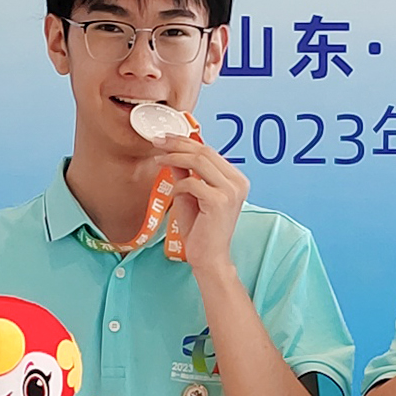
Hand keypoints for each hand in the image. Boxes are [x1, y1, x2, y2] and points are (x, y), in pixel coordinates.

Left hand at [152, 126, 252, 271]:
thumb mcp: (191, 195)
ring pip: (198, 161)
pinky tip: (173, 193)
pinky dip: (178, 185)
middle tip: (157, 141)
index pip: (210, 151)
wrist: (209, 258)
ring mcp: (231, 191)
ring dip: (174, 157)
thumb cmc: (201, 230)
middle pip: (205, 151)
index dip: (186, 141)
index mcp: (235, 180)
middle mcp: (237, 182)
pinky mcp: (219, 201)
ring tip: (157, 159)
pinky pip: (192, 182)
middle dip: (178, 143)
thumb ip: (185, 174)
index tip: (166, 138)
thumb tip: (173, 153)